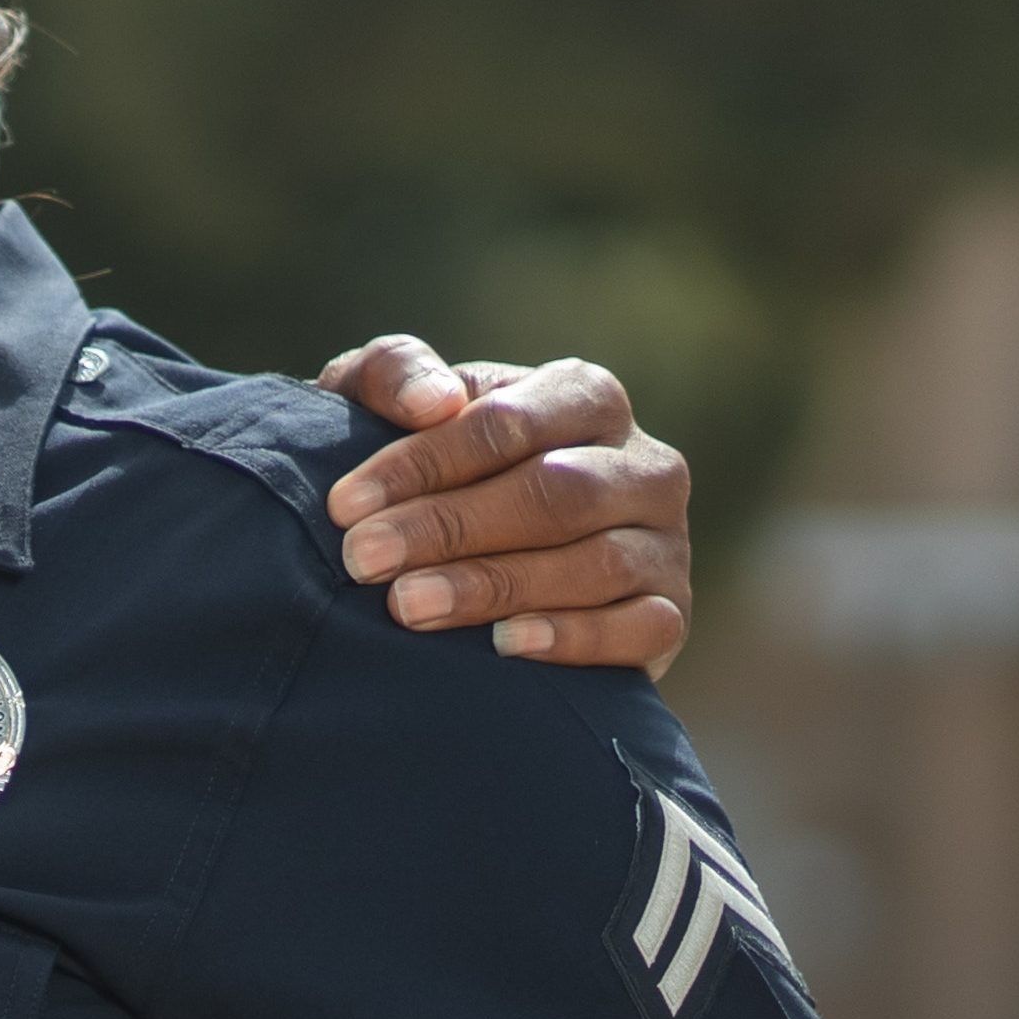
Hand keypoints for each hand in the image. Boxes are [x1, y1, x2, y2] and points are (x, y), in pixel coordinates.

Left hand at [312, 340, 688, 671]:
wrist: (466, 557)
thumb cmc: (427, 466)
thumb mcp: (393, 405)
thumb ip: (397, 373)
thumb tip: (434, 400)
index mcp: (585, 396)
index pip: (508, 425)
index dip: (424, 463)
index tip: (346, 504)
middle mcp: (645, 464)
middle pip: (555, 493)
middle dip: (450, 527)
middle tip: (364, 559)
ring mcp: (668, 541)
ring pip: (595, 562)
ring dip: (495, 586)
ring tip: (407, 606)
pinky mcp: (672, 613)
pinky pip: (640, 627)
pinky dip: (573, 637)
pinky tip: (504, 645)